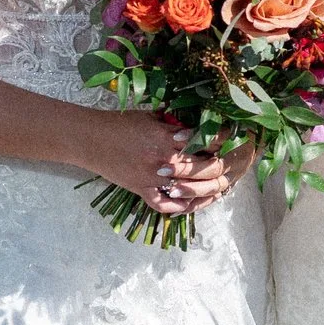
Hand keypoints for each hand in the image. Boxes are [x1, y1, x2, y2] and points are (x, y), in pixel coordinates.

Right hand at [82, 110, 237, 218]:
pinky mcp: (141, 190)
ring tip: (220, 186)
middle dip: (219, 164)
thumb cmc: (120, 123)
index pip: (203, 139)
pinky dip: (179, 208)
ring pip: (188, 188)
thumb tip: (196, 120)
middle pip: (201, 166)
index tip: (232, 137)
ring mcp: (152, 177)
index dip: (220, 139)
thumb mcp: (150, 116)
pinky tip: (191, 205)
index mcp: (166, 136)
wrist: (90, 139)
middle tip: (233, 163)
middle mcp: (163, 159)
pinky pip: (164, 205)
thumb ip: (173, 121)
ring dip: (206, 188)